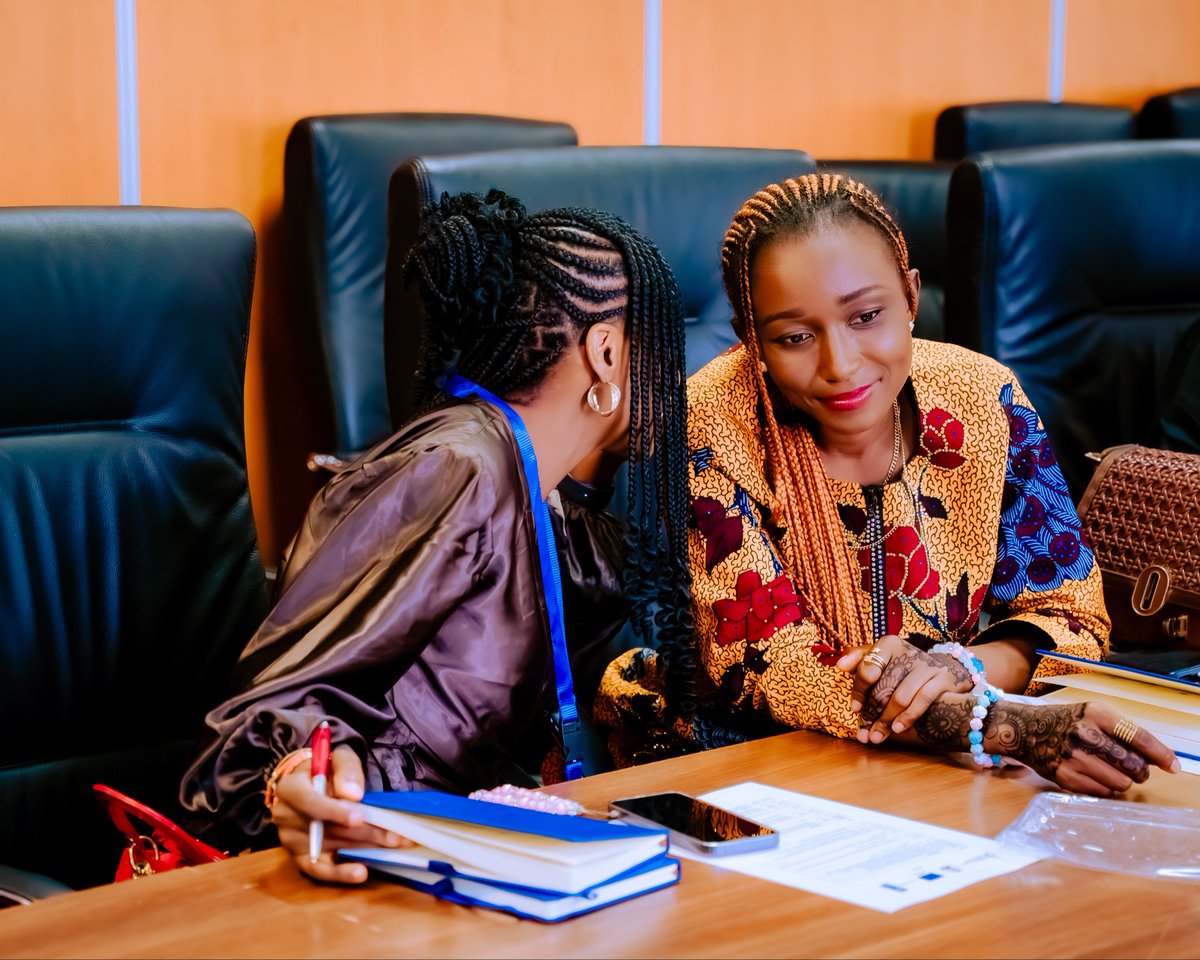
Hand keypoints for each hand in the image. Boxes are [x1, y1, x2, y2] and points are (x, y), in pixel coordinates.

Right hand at [272, 744, 411, 882]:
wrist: (305, 785)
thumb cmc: (324, 770)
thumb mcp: (336, 758)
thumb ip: (346, 770)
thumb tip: (354, 794)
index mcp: (290, 789)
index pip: (311, 802)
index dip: (335, 811)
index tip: (359, 816)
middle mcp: (287, 817)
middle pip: (328, 829)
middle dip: (366, 831)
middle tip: (398, 836)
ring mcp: (292, 841)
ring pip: (333, 846)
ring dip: (366, 847)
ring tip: (395, 845)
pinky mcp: (300, 858)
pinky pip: (320, 871)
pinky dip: (341, 873)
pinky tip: (361, 872)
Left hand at [837, 635, 972, 742]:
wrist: (939, 669)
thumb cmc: (900, 665)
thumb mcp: (879, 656)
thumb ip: (858, 658)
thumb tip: (840, 665)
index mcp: (888, 644)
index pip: (868, 668)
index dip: (859, 691)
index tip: (854, 709)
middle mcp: (907, 652)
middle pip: (883, 687)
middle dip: (871, 714)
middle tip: (863, 733)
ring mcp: (926, 666)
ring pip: (901, 697)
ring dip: (886, 721)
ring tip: (876, 736)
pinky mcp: (941, 679)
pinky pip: (922, 700)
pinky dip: (908, 717)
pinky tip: (897, 728)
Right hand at [995, 700, 1179, 795]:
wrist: (1024, 730)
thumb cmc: (1065, 722)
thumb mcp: (1092, 716)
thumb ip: (1124, 733)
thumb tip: (1160, 759)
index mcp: (1095, 713)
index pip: (1138, 737)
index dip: (1161, 754)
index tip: (1173, 766)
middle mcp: (1084, 734)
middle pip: (1134, 765)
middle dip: (1139, 771)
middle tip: (1134, 769)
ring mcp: (1073, 757)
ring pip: (1121, 782)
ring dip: (1122, 780)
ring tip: (1109, 770)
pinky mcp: (1065, 776)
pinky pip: (1103, 791)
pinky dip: (1104, 787)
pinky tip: (1093, 775)